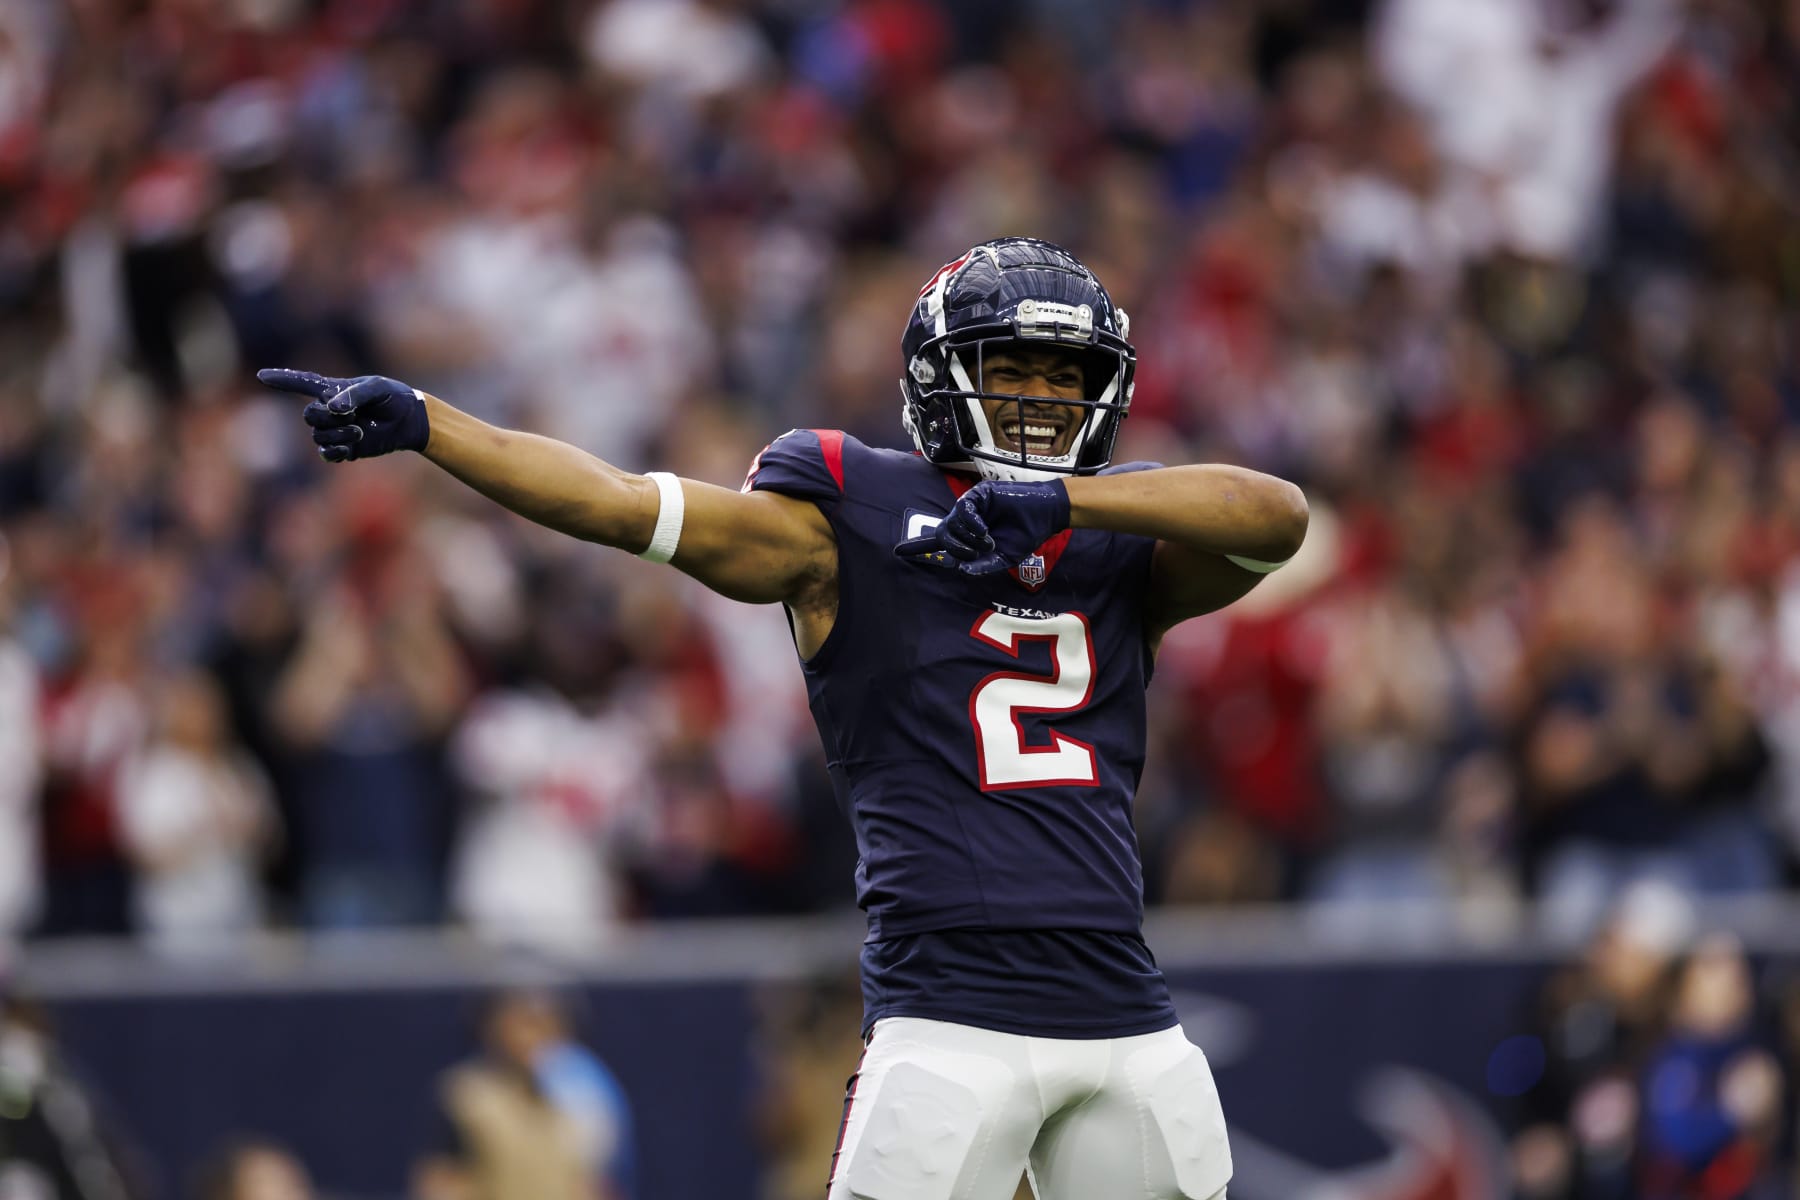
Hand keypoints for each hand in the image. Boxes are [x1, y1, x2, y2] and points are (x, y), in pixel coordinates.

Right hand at [257, 369, 430, 461]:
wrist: (409, 420)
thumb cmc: (393, 397)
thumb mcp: (377, 388)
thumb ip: (354, 394)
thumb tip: (334, 408)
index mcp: (333, 390)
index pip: (302, 383)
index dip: (282, 380)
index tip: (261, 375)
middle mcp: (329, 410)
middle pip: (309, 416)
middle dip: (327, 418)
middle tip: (352, 415)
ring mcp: (335, 430)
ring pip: (318, 436)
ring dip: (338, 434)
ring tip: (359, 431)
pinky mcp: (345, 448)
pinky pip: (326, 453)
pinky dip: (335, 451)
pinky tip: (349, 449)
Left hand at [894, 479, 1069, 574]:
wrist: (1044, 516)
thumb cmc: (1025, 536)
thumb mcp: (1003, 558)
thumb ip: (983, 566)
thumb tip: (961, 569)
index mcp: (968, 537)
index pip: (937, 541)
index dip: (917, 546)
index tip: (897, 551)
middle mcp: (965, 521)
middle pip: (942, 535)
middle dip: (953, 548)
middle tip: (974, 552)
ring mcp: (971, 506)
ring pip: (951, 524)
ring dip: (966, 539)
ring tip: (987, 541)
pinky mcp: (979, 494)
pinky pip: (963, 509)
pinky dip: (970, 523)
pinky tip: (984, 530)